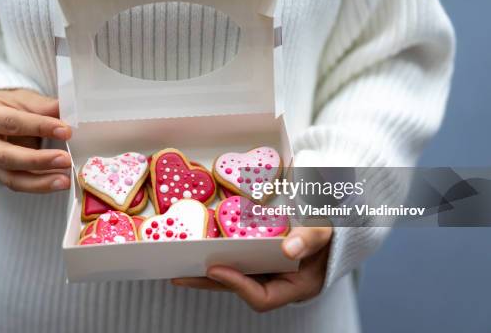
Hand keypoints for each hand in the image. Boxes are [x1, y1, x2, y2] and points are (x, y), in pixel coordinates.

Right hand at [0, 89, 72, 192]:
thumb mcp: (22, 99)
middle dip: (38, 160)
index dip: (39, 127)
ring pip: (11, 178)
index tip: (65, 131)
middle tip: (66, 160)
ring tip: (66, 180)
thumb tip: (70, 111)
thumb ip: (43, 106)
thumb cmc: (8, 105)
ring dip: (41, 182)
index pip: (11, 123)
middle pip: (7, 156)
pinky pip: (18, 184)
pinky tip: (59, 183)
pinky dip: (40, 185)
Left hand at [172, 226, 332, 311]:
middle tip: (180, 276)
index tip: (215, 269)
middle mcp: (280, 281)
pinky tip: (200, 244)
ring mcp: (269, 269)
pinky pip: (238, 258)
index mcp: (297, 286)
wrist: (338, 220)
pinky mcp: (261, 255)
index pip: (262, 298)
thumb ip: (312, 238)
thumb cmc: (335, 229)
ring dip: (208, 269)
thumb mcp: (327, 231)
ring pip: (235, 274)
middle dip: (209, 282)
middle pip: (240, 287)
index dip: (237, 286)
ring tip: (181, 262)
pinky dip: (220, 252)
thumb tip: (289, 248)